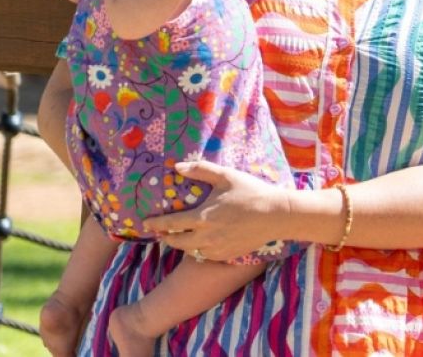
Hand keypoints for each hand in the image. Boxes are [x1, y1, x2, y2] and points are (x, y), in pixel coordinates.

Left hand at [142, 161, 289, 261]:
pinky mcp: (226, 256)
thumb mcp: (226, 176)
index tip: (145, 222)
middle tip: (161, 232)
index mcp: (202, 218)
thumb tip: (177, 167)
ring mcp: (216, 249)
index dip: (156, 223)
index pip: (170, 224)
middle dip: (166, 237)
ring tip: (181, 238)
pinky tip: (202, 243)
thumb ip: (200, 170)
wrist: (276, 215)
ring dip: (182, 245)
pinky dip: (199, 250)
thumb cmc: (251, 192)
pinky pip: (205, 256)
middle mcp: (206, 237)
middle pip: (176, 242)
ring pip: (190, 251)